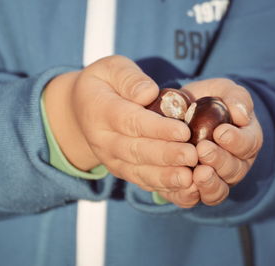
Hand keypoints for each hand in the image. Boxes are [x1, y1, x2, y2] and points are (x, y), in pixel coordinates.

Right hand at [44, 55, 198, 199]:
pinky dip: (162, 187)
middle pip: (136, 150)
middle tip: (192, 156)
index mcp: (100, 110)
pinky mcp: (121, 170)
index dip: (157, 128)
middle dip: (166, 155)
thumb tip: (149, 93)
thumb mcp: (111, 68)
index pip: (130, 121)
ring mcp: (111, 158)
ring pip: (138, 171)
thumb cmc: (104, 84)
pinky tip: (183, 188)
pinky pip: (141, 181)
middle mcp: (103, 139)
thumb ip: (129, 78)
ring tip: (189, 178)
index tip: (183, 131)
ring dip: (165, 176)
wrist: (82, 109)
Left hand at [182, 78, 262, 205]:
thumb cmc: (207, 101)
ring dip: (209, 184)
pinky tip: (183, 186)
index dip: (236, 141)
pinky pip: (195, 200)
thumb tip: (242, 115)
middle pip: (234, 170)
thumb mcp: (222, 91)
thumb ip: (235, 97)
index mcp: (245, 141)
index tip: (220, 132)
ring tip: (197, 173)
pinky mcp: (193, 190)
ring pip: (219, 190)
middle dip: (219, 161)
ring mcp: (216, 180)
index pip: (248, 145)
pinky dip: (190, 196)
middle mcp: (234, 164)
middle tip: (203, 149)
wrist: (181, 114)